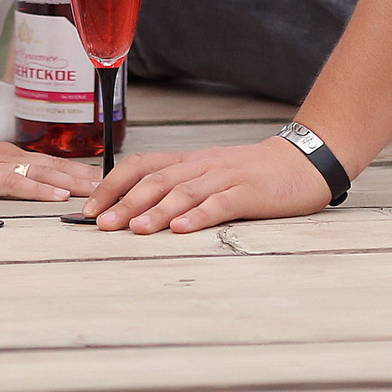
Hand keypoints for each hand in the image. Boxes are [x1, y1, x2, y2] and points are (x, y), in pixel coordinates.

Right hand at [0, 133, 99, 203]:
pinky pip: (16, 184)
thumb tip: (20, 181)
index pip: (50, 164)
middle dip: (86, 177)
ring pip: (43, 174)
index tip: (104, 179)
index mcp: (8, 158)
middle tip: (116, 186)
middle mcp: (8, 159)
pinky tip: (57, 197)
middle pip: (55, 167)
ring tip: (99, 192)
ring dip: (72, 184)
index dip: (78, 171)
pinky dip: (39, 190)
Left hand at [79, 138, 333, 232]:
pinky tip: (183, 229)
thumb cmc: (251, 174)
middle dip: (126, 202)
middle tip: (102, 224)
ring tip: (135, 230)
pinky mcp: (249, 193)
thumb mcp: (209, 174)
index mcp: (188, 162)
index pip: (141, 165)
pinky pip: (221, 203)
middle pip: (156, 180)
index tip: (89, 208)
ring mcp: (225, 178)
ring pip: (184, 192)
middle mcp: (201, 166)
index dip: (113, 185)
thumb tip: (133, 210)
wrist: (302, 162)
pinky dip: (200, 215)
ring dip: (157, 211)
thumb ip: (178, 186)